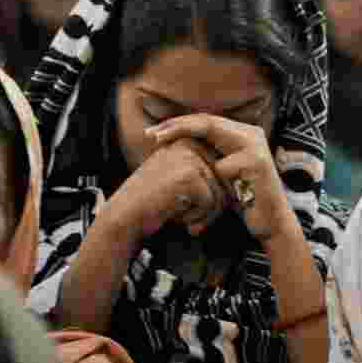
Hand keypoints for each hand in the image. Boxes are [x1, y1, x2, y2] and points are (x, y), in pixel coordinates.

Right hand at [98, 138, 227, 241]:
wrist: (125, 217)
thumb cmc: (154, 203)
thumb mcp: (179, 178)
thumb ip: (203, 172)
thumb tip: (236, 178)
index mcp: (188, 142)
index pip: (221, 171)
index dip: (215, 197)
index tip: (192, 208)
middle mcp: (189, 145)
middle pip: (223, 181)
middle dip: (213, 207)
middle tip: (192, 220)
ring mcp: (188, 158)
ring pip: (220, 193)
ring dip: (206, 214)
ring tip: (185, 219)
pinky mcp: (188, 175)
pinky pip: (210, 201)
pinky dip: (197, 217)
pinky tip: (178, 217)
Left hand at [147, 114, 297, 240]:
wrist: (271, 222)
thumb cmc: (243, 199)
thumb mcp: (222, 172)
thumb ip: (208, 154)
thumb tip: (174, 141)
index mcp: (243, 133)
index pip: (206, 120)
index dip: (179, 123)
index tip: (153, 132)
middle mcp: (252, 134)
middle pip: (208, 121)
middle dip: (176, 125)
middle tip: (151, 133)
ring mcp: (256, 147)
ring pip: (214, 133)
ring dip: (185, 138)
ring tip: (160, 143)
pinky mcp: (257, 164)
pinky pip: (223, 165)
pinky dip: (208, 174)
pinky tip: (193, 181)